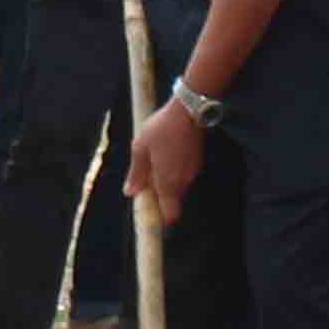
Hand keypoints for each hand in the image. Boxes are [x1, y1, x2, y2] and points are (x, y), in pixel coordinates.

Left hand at [126, 95, 206, 218]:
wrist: (189, 110)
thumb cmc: (161, 129)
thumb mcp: (141, 148)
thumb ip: (136, 173)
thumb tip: (130, 192)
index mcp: (168, 183)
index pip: (170, 215)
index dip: (160, 218)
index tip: (149, 210)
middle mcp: (183, 182)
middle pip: (173, 201)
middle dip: (160, 196)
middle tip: (145, 180)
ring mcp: (193, 171)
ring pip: (178, 187)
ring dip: (167, 181)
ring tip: (155, 162)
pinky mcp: (198, 160)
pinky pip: (184, 174)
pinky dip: (175, 170)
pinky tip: (167, 154)